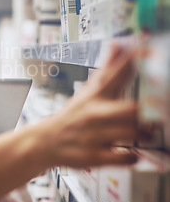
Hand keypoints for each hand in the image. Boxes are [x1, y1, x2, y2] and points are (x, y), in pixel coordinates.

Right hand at [40, 43, 147, 168]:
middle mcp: (95, 113)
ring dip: (144, 134)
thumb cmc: (73, 116)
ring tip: (146, 133)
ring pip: (130, 133)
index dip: (134, 60)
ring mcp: (94, 135)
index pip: (116, 72)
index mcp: (95, 94)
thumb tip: (118, 44)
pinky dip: (131, 157)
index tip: (147, 47)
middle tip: (155, 112)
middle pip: (129, 108)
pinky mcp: (94, 156)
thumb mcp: (88, 91)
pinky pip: (123, 157)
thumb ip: (107, 69)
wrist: (46, 141)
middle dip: (145, 111)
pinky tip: (130, 152)